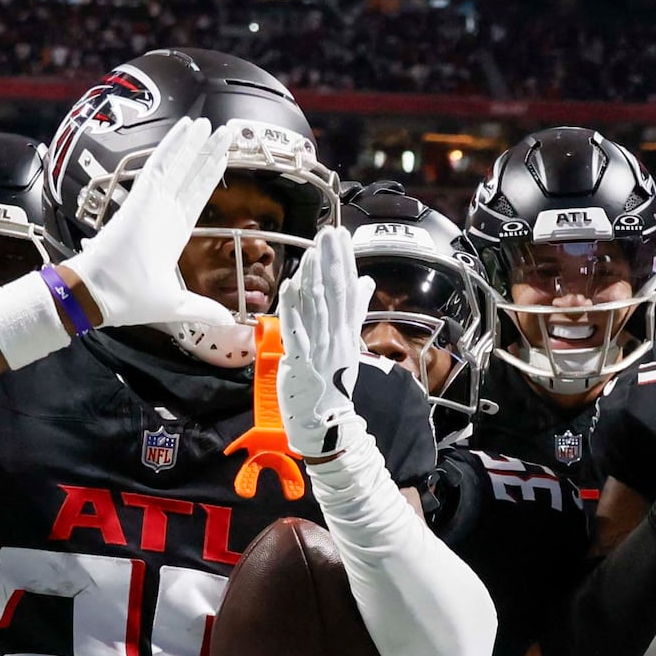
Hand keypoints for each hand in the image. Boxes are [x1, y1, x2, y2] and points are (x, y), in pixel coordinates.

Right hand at [61, 115, 238, 346]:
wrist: (101, 296)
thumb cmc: (128, 299)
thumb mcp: (176, 305)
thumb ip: (203, 309)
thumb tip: (229, 321)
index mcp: (172, 233)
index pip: (196, 197)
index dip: (209, 176)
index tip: (221, 158)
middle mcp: (163, 213)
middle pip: (191, 176)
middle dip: (208, 154)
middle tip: (224, 132)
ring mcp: (152, 203)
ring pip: (178, 165)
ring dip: (195, 143)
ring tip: (211, 123)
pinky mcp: (141, 197)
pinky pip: (160, 164)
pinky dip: (174, 145)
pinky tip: (188, 127)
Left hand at [276, 225, 370, 463]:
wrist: (327, 423)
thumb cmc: (334, 382)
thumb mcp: (348, 343)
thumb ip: (355, 311)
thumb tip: (366, 281)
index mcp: (345, 330)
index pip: (347, 289)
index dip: (344, 261)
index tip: (341, 235)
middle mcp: (334, 336)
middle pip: (334, 293)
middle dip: (331, 261)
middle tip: (329, 233)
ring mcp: (318, 349)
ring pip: (316, 308)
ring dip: (313, 278)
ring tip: (312, 252)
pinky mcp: (301, 361)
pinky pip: (296, 330)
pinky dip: (292, 307)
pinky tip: (289, 285)